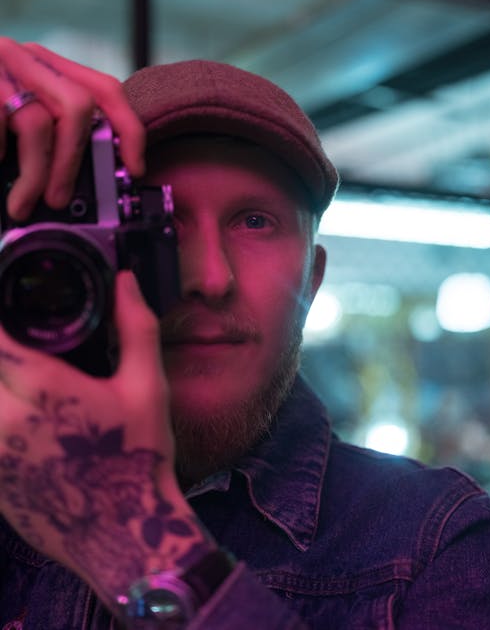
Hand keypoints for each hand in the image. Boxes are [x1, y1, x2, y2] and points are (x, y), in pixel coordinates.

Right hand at [0, 38, 145, 220]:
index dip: (129, 129)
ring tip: (24, 204)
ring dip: (38, 174)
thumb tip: (76, 179)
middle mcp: (25, 57)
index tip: (134, 167)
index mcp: (45, 65)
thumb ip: (46, 131)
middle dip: (75, 162)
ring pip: (39, 122)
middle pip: (80, 106)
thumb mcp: (14, 107)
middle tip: (61, 199)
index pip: (105, 88)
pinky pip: (0, 124)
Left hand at [0, 272, 213, 608]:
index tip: (7, 298)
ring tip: (29, 385)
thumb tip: (125, 281)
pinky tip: (27, 417)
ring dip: (3, 382)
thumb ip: (135, 327)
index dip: (0, 317)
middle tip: (22, 347)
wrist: (125, 535)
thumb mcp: (148, 387)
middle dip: (4, 352)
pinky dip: (3, 414)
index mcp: (44, 389)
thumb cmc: (139, 457)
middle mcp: (7, 420)